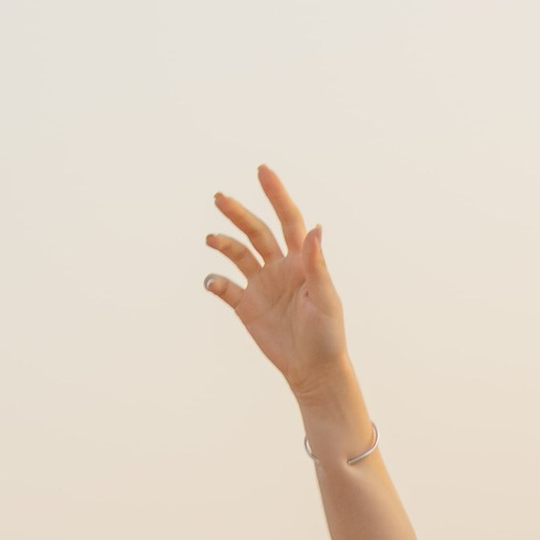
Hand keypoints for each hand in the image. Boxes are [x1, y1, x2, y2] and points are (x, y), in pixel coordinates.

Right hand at [203, 167, 353, 403]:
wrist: (313, 370)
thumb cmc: (328, 334)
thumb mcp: (325, 298)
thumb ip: (317, 264)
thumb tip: (316, 228)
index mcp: (302, 261)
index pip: (288, 219)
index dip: (276, 194)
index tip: (262, 170)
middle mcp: (279, 267)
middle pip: (256, 231)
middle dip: (238, 213)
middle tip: (219, 197)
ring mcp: (261, 285)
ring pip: (237, 254)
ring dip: (224, 243)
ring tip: (212, 239)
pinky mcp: (246, 306)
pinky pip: (224, 287)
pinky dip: (215, 281)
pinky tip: (212, 281)